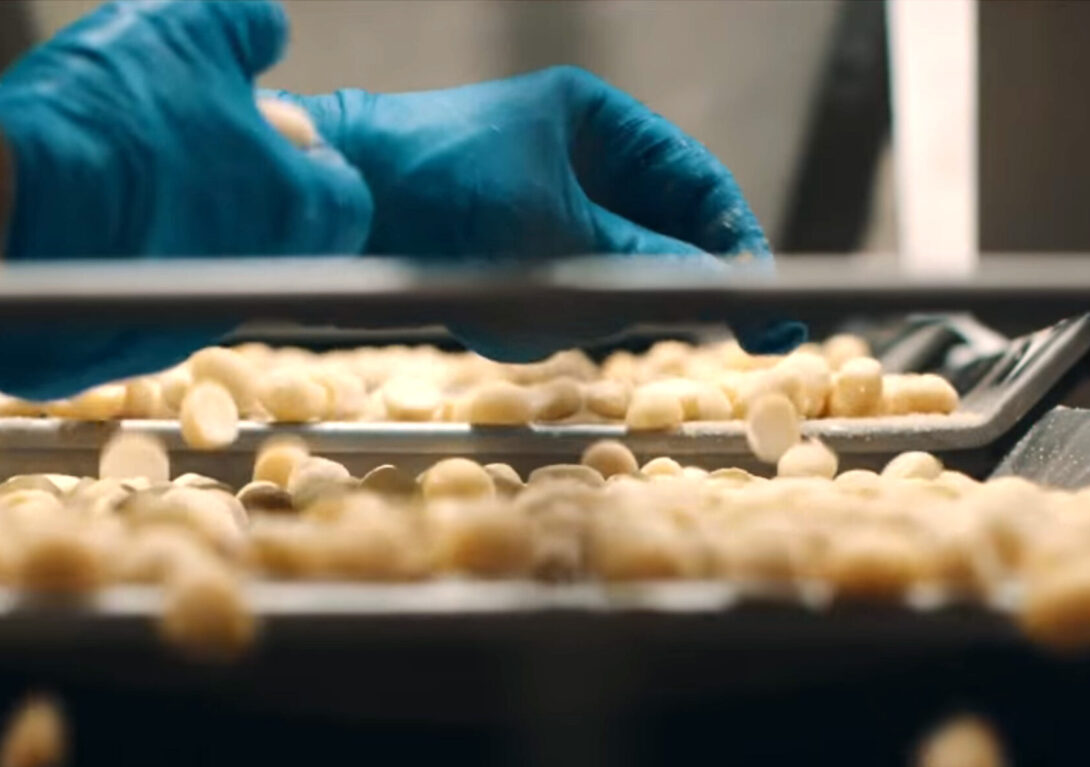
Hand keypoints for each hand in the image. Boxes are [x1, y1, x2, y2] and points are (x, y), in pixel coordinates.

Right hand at [0, 0, 373, 397]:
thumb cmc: (102, 121)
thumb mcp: (185, 28)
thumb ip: (242, 28)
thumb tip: (263, 33)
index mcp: (291, 212)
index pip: (342, 199)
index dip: (307, 162)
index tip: (266, 135)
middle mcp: (248, 288)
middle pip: (269, 244)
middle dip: (235, 197)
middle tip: (179, 150)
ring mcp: (177, 333)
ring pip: (195, 279)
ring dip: (169, 233)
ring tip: (112, 179)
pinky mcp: (107, 358)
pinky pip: (123, 307)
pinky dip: (107, 270)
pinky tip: (68, 226)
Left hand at [283, 67, 803, 358]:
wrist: (328, 205)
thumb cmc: (438, 193)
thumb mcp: (558, 235)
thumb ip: (647, 265)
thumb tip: (723, 289)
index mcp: (598, 124)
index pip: (699, 187)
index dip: (736, 246)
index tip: (761, 304)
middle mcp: (572, 159)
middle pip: (657, 239)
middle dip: (639, 286)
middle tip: (619, 321)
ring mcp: (535, 207)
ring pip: (601, 282)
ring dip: (571, 307)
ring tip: (511, 304)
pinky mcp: (497, 253)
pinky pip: (546, 300)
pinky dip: (529, 317)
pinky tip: (483, 308)